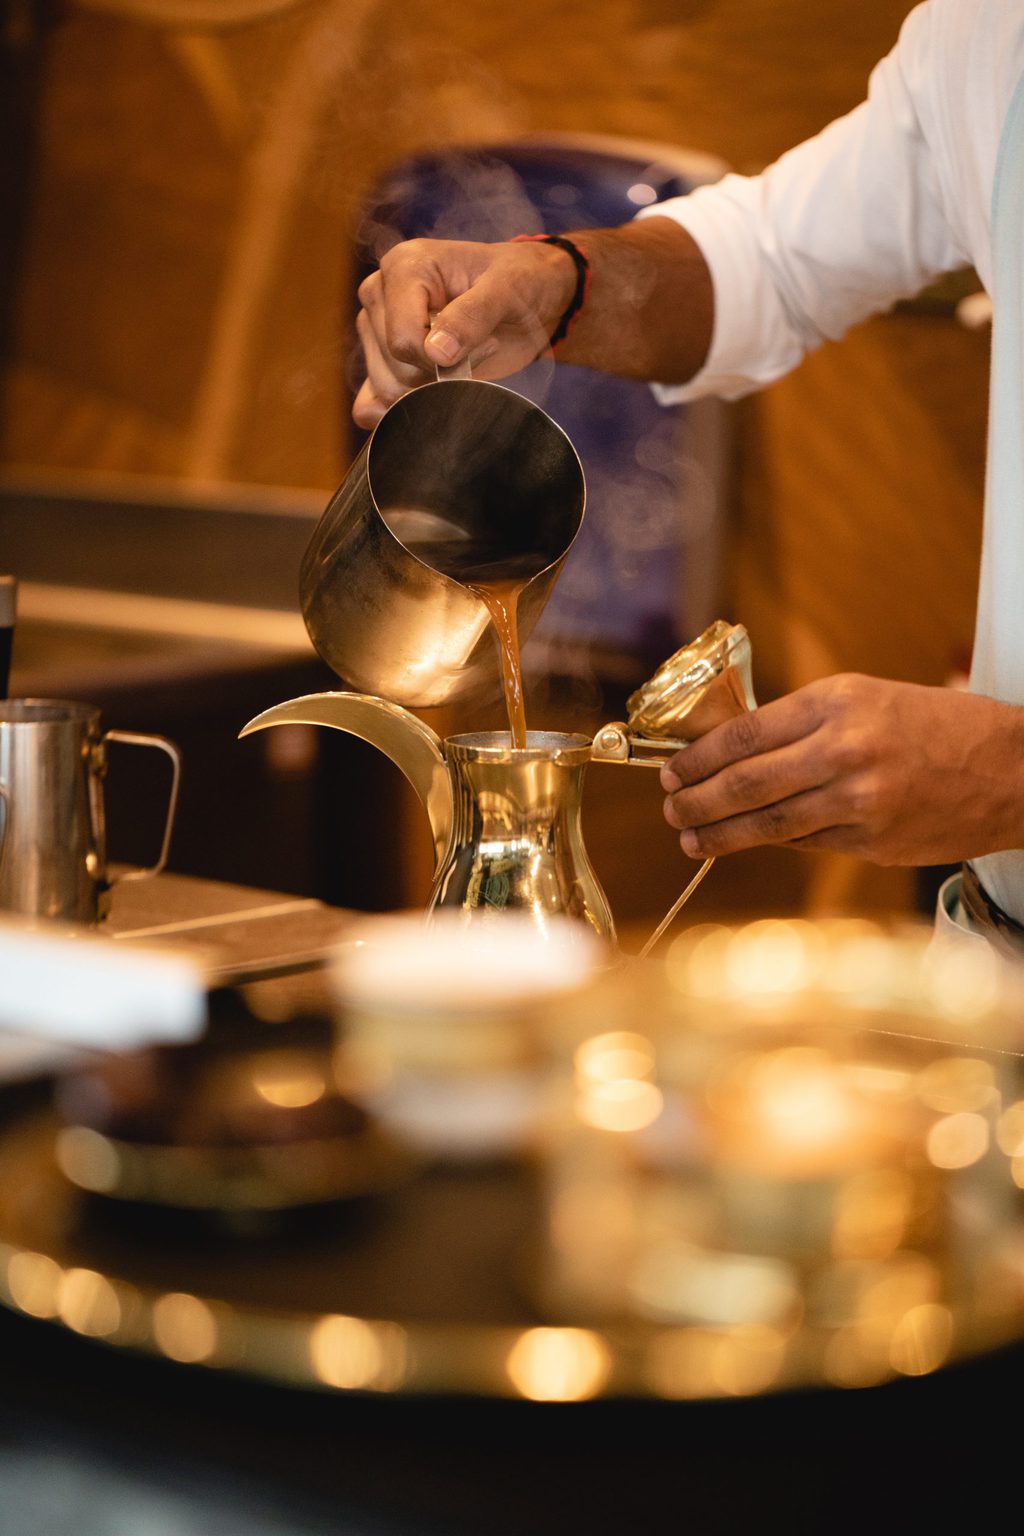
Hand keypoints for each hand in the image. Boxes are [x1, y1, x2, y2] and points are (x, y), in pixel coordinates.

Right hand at [353, 236, 576, 427]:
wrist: (527, 298)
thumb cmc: (516, 283)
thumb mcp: (508, 289)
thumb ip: (473, 316)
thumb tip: (435, 353)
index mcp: (404, 267)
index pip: (402, 337)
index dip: (442, 357)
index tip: (485, 342)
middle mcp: (381, 295)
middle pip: (395, 364)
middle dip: (442, 371)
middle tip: (479, 347)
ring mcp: (377, 330)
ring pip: (387, 386)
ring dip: (431, 387)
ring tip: (462, 359)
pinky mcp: (383, 361)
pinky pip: (369, 402)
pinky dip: (397, 412)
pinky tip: (429, 402)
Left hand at [659, 673, 1023, 866]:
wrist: (1013, 769)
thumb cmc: (937, 728)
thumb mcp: (868, 700)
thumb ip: (803, 724)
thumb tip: (733, 754)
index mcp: (838, 701)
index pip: (745, 732)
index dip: (698, 757)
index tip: (671, 770)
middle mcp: (845, 748)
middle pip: (746, 782)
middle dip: (697, 800)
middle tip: (671, 809)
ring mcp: (859, 800)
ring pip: (770, 823)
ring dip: (721, 835)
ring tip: (691, 839)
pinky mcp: (874, 840)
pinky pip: (807, 843)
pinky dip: (773, 843)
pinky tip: (747, 843)